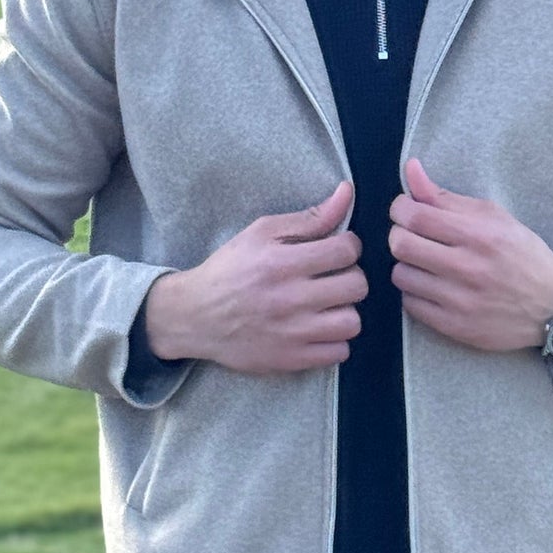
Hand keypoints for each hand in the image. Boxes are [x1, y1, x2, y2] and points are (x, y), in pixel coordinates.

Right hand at [144, 180, 366, 374]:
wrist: (195, 316)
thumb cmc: (230, 269)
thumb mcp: (262, 233)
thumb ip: (309, 217)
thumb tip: (347, 193)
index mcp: (282, 263)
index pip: (346, 251)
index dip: (348, 246)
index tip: (336, 250)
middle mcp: (290, 299)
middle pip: (356, 286)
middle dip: (349, 277)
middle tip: (332, 277)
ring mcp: (292, 334)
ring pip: (352, 322)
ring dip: (344, 311)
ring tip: (327, 305)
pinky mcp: (291, 360)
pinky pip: (339, 352)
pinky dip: (334, 341)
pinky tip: (318, 328)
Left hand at [388, 157, 552, 352]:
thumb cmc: (522, 254)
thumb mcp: (493, 217)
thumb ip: (446, 197)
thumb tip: (410, 168)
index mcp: (479, 235)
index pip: (415, 217)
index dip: (400, 208)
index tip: (405, 209)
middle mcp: (468, 268)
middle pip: (401, 245)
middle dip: (399, 234)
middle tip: (413, 235)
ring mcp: (460, 301)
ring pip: (401, 275)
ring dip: (408, 264)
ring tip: (426, 262)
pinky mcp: (454, 327)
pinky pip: (410, 303)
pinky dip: (415, 291)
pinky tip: (434, 286)